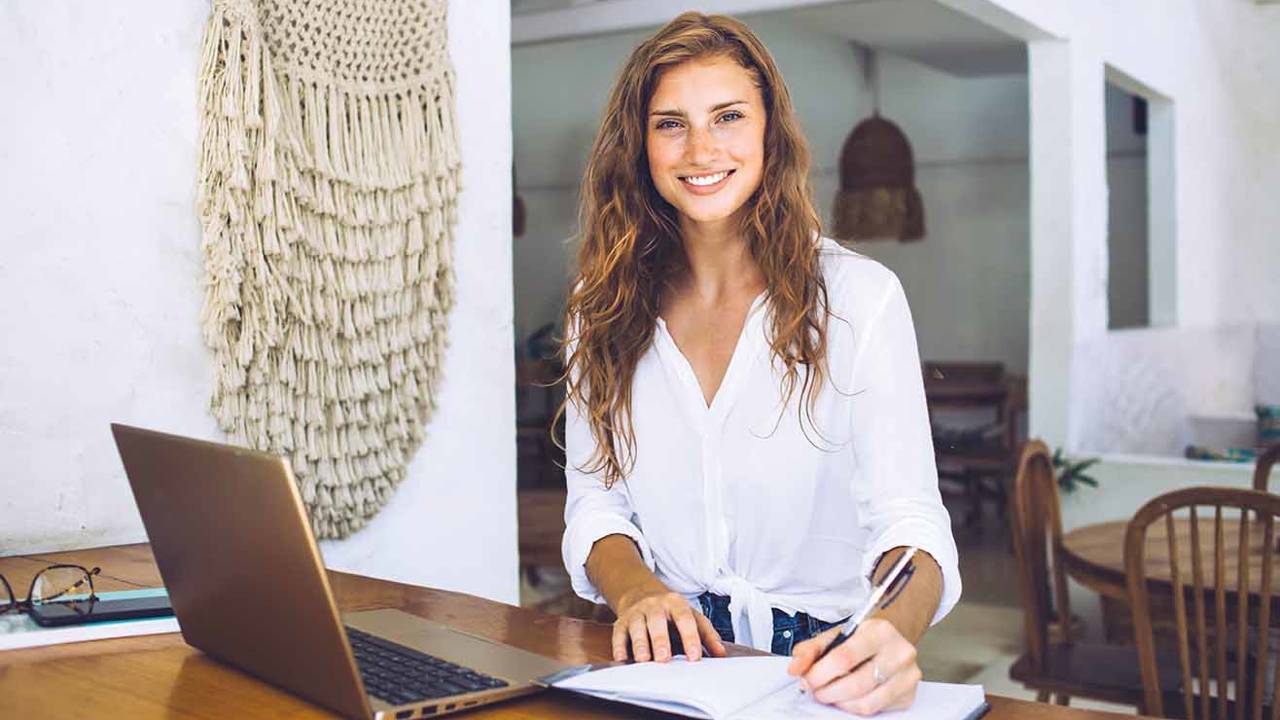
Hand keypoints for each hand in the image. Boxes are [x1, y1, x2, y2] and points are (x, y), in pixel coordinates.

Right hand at [612, 588, 726, 662]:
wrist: (640, 592)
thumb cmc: (670, 611)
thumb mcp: (691, 615)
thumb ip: (707, 634)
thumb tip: (721, 654)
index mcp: (675, 603)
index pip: (684, 618)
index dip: (690, 637)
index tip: (694, 656)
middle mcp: (654, 605)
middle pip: (657, 620)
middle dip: (660, 640)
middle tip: (664, 659)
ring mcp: (637, 612)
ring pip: (637, 626)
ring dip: (640, 644)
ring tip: (644, 660)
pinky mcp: (622, 621)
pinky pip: (618, 633)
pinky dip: (619, 646)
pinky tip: (622, 658)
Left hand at [787, 618, 921, 715]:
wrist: (890, 642)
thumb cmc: (861, 639)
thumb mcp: (835, 636)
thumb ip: (811, 650)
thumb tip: (795, 668)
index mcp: (880, 631)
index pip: (845, 657)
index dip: (820, 673)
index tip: (807, 679)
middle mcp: (900, 652)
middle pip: (856, 684)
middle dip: (828, 692)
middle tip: (816, 691)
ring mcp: (908, 676)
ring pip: (867, 703)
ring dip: (840, 703)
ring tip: (830, 694)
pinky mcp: (909, 695)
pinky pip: (876, 711)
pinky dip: (856, 708)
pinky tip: (848, 697)